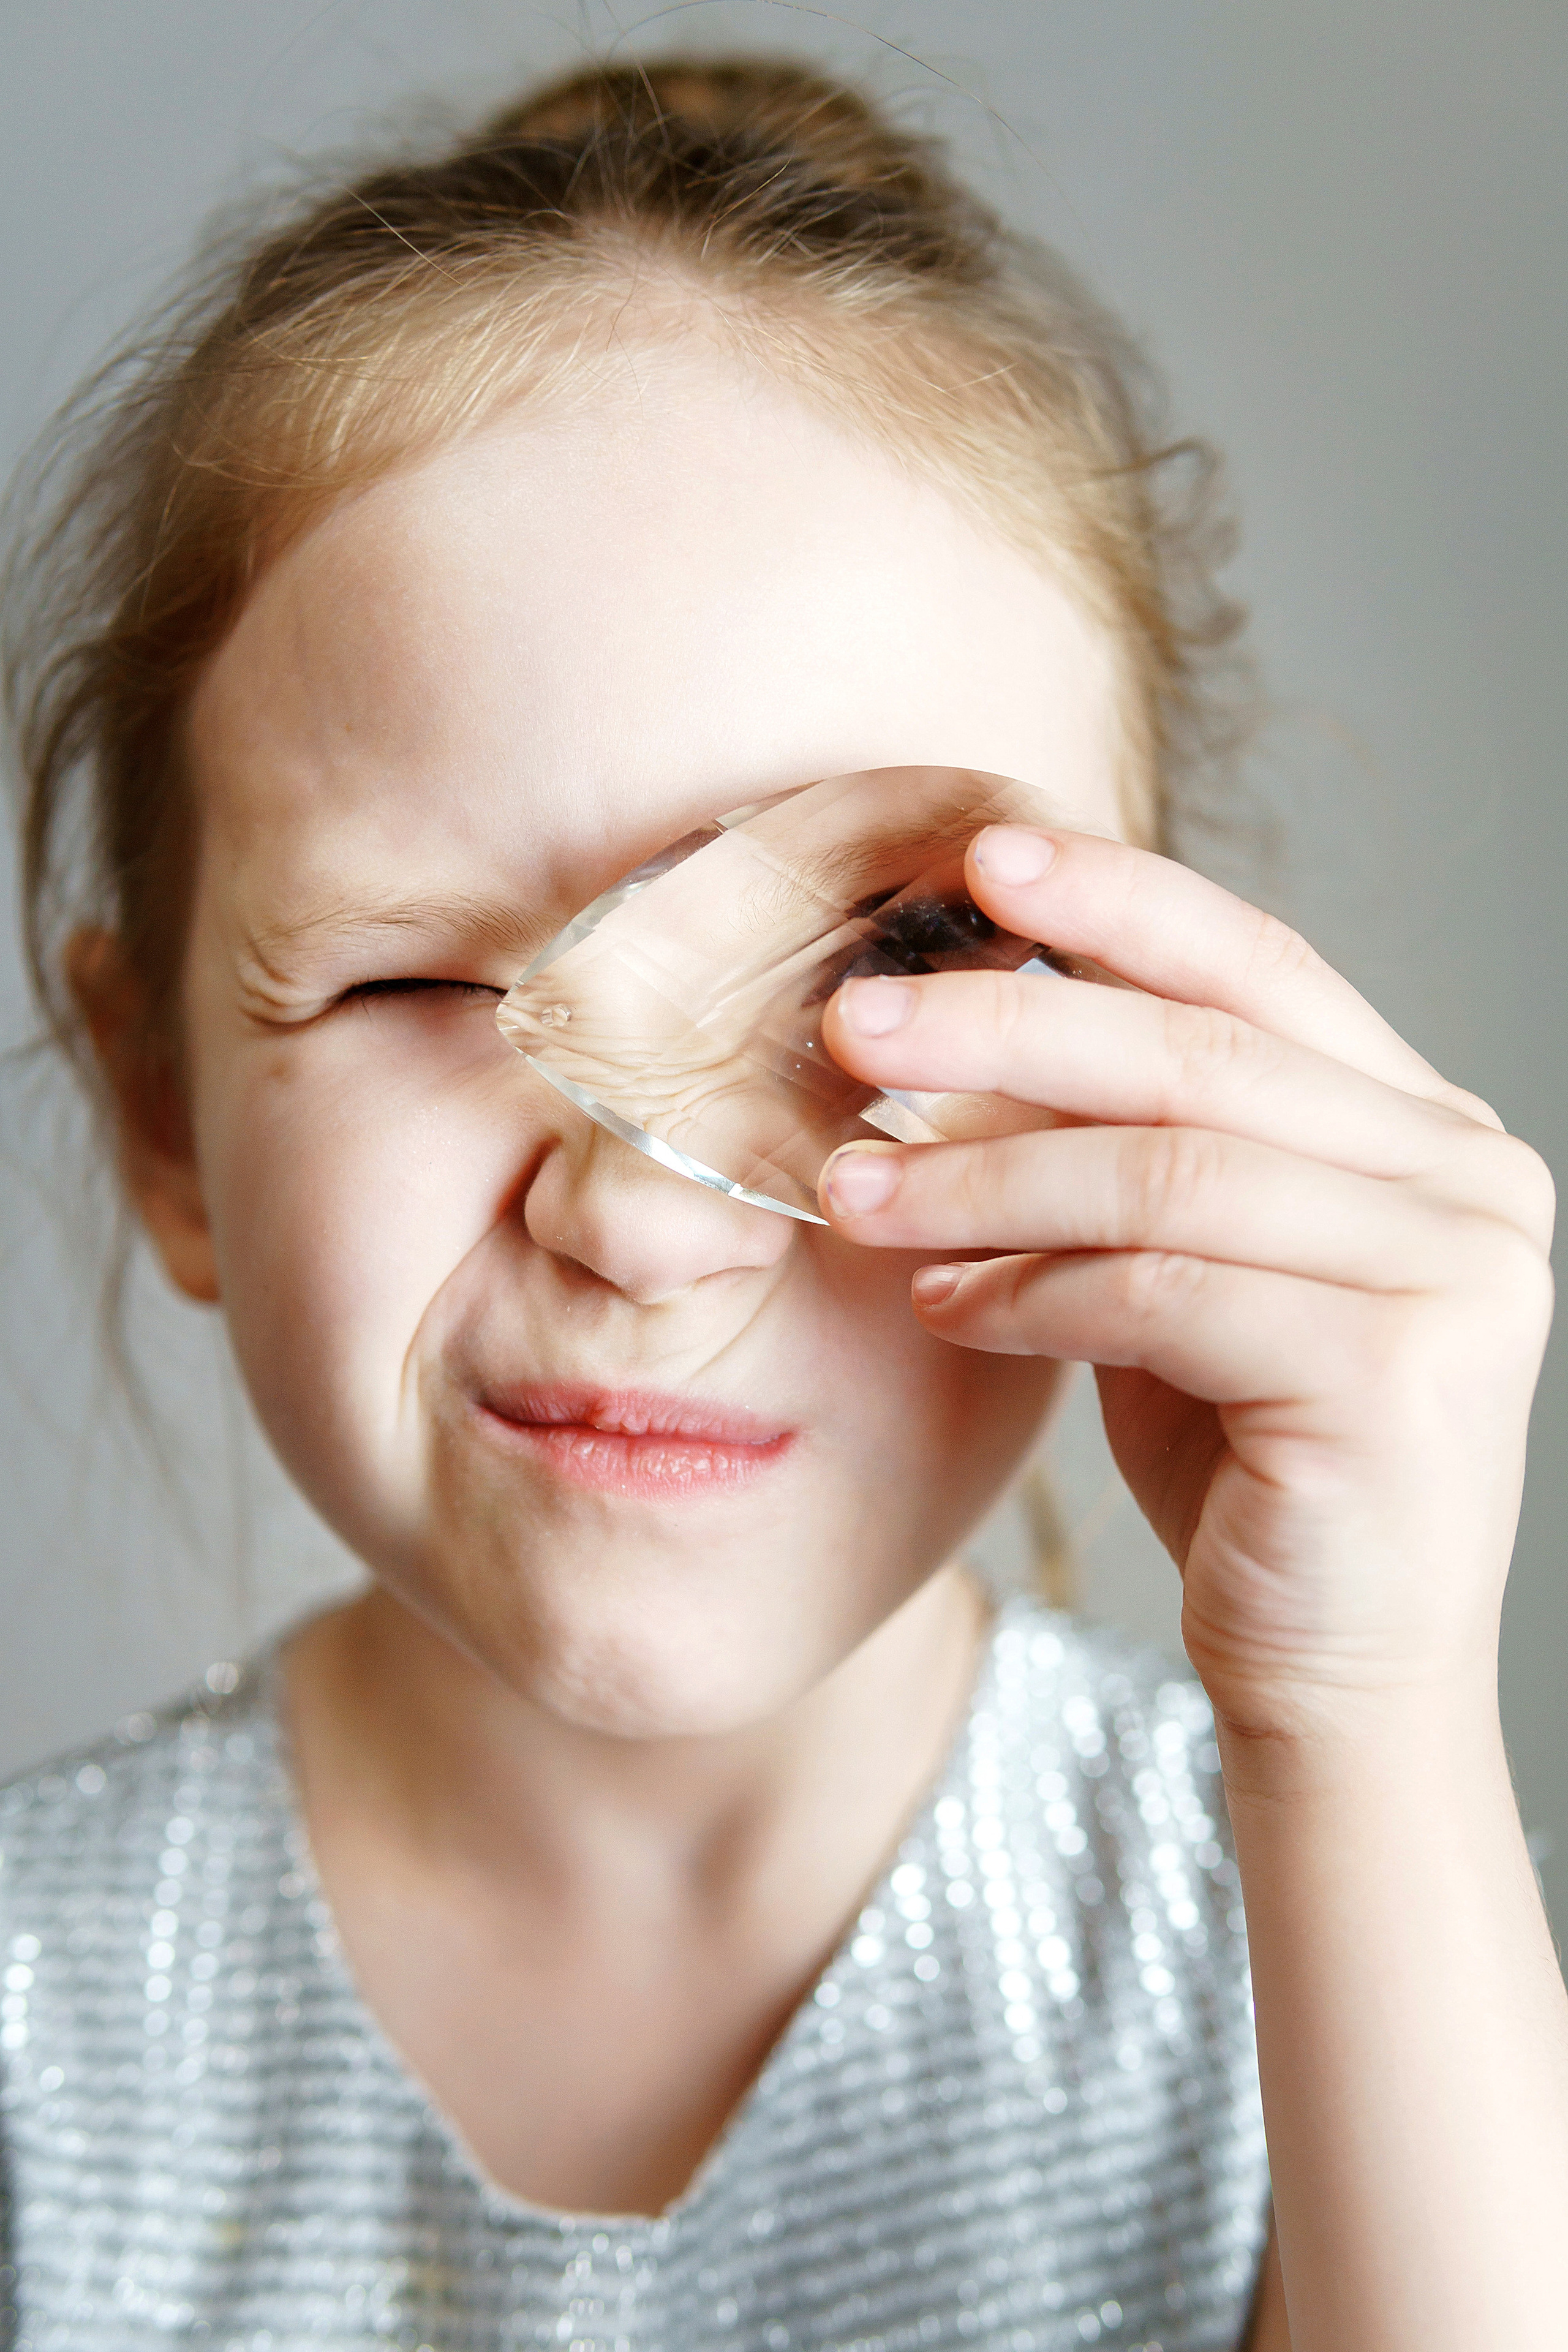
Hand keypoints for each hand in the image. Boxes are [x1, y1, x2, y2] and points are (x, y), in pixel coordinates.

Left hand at [818, 827, 1554, 1752]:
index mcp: (1426, 1130)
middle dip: (1006, 1028)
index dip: (1121, 902)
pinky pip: (1166, 1291)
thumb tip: (957, 1031)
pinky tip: (943, 1307)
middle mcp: (1469, 1180)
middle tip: (854, 1026)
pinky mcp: (1400, 1374)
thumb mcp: (1176, 1272)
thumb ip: (1120, 1152)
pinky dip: (1033, 1291)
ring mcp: (1454, 1273)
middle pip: (1201, 1056)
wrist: (1335, 1672)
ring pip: (1169, 1172)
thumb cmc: (1247, 1459)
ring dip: (984, 1177)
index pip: (1263, 971)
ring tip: (853, 1193)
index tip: (980, 856)